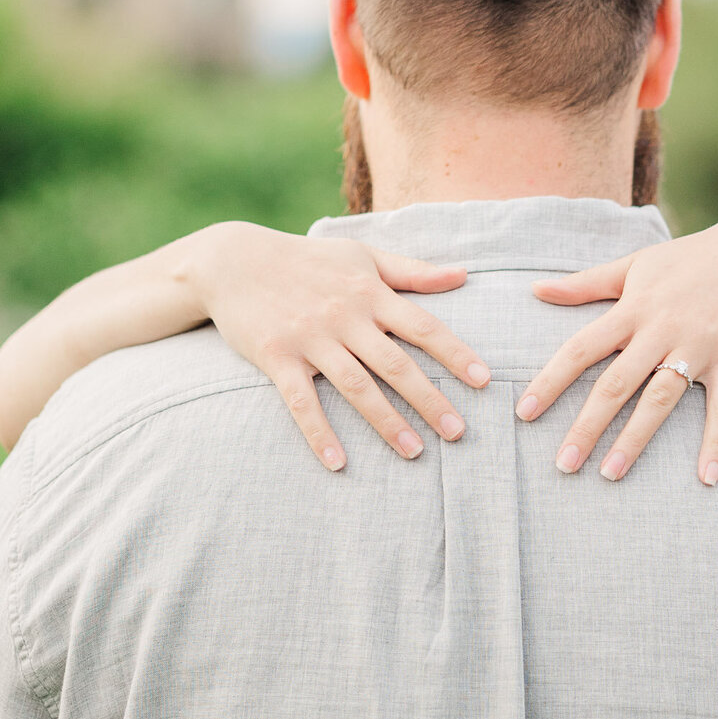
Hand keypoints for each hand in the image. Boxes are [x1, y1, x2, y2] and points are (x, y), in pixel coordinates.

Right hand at [187, 223, 489, 470]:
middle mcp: (344, 316)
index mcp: (370, 293)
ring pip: (355, 386)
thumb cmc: (308, 260)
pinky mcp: (276, 357)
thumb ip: (413, 271)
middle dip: (430, 398)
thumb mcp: (362, 255)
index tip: (484, 380)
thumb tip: (464, 275)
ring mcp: (310, 338)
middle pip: (395, 363)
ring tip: (414, 452)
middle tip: (458, 432)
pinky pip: (301, 401)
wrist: (234, 261)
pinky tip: (337, 463)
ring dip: (386, 422)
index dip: (455, 353)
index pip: (422, 326)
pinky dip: (318, 433)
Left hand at [514, 210, 717, 485]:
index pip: (581, 348)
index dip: (551, 381)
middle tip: (562, 465)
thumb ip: (586, 283)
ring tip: (610, 475)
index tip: (524, 413)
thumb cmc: (691, 258)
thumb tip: (536, 290)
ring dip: (635, 440)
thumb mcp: (636, 264)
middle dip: (587, 425)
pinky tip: (706, 478)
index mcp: (633, 308)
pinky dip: (716, 442)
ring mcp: (699, 347)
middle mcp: (662, 330)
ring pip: (660, 400)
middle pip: (616, 384)